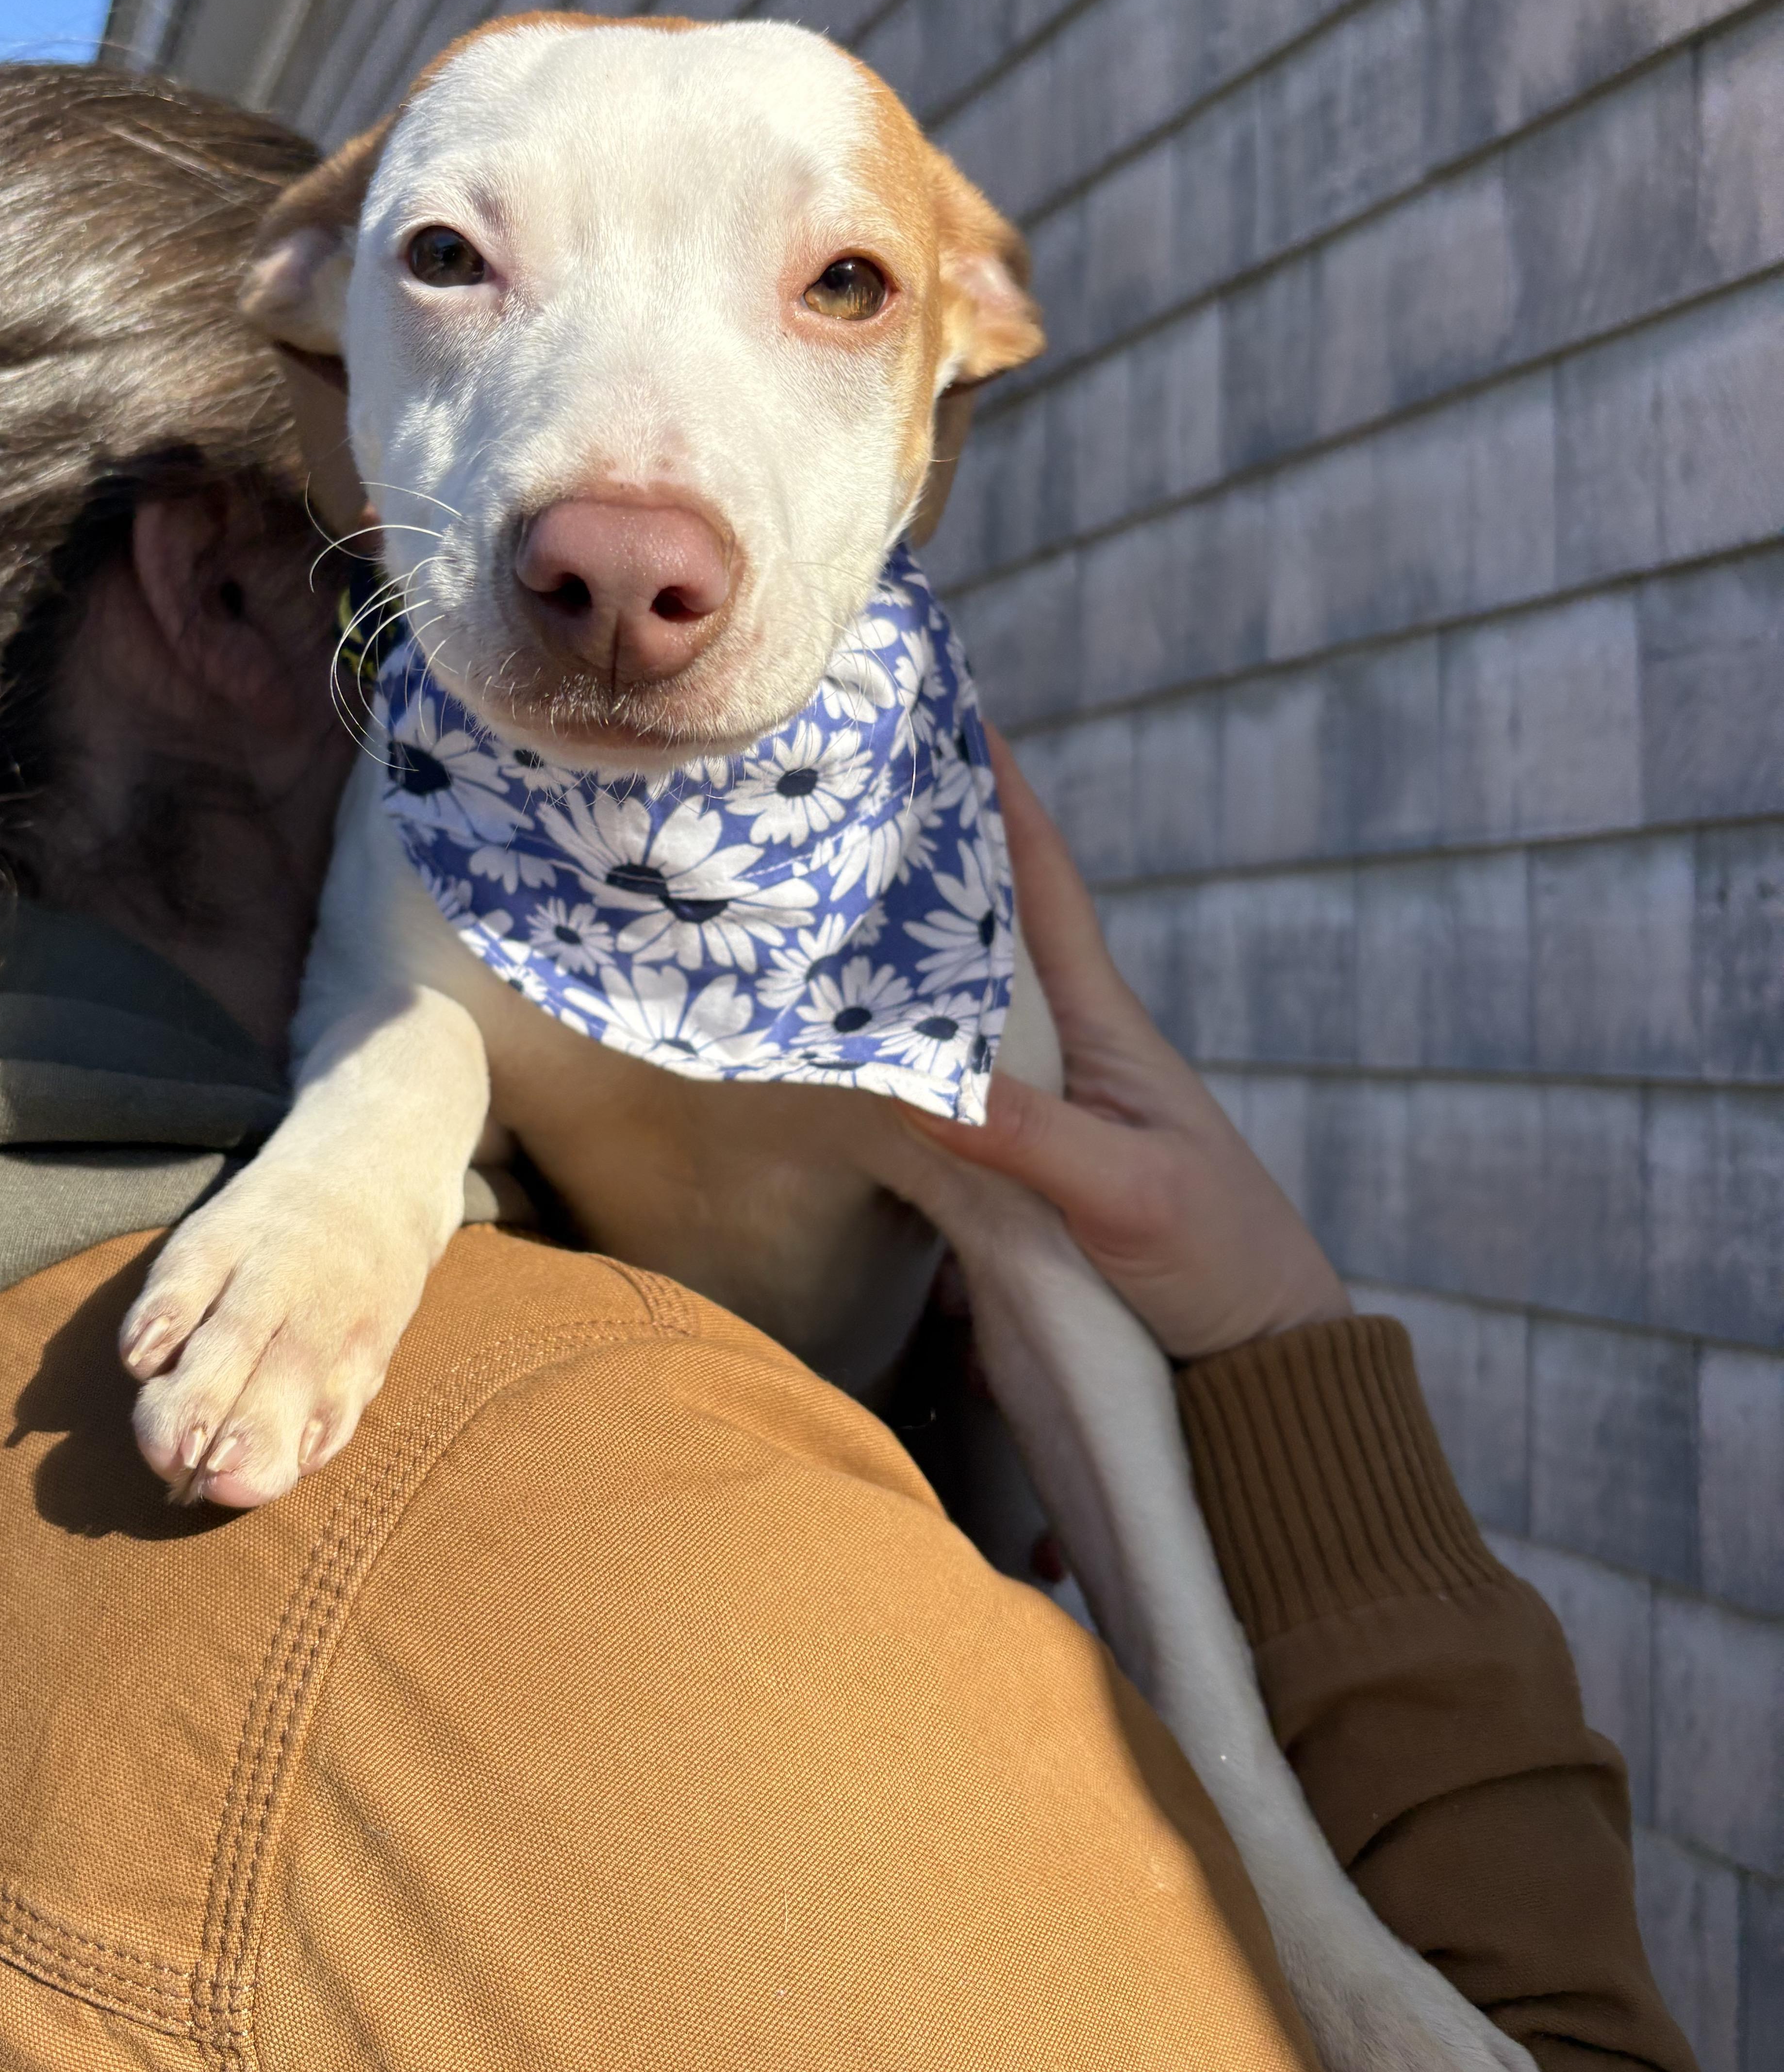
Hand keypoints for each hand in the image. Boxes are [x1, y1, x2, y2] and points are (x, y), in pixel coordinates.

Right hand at [906, 736, 1350, 1361]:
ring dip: (898, 939)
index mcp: (1103, 1025)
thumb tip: (921, 1085)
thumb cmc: (1218, 1260)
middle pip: (985, 924)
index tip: (955, 713)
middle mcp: (1065, 1047)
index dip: (1004, 798)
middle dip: (927, 846)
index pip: (1045, 887)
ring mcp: (1039, 1100)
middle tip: (849, 779)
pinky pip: (942, 1074)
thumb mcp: (1132, 1197)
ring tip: (818, 883)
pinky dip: (894, 1038)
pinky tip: (844, 1027)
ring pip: (956, 996)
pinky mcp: (1015, 1159)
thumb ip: (1032, 1142)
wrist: (1253, 1358)